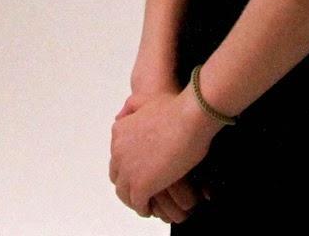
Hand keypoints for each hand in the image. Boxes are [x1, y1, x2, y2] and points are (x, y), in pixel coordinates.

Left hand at [110, 85, 220, 218]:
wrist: (190, 117)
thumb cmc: (175, 107)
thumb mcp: (146, 99)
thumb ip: (131, 107)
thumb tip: (120, 115)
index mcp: (119, 132)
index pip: (118, 158)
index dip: (130, 166)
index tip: (141, 170)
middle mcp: (118, 152)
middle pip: (119, 177)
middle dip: (130, 183)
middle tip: (144, 187)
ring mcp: (128, 171)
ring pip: (125, 193)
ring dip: (136, 198)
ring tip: (148, 201)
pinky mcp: (141, 186)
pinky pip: (138, 204)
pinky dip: (145, 208)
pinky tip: (153, 207)